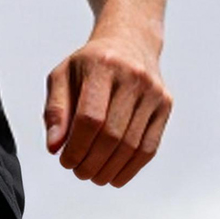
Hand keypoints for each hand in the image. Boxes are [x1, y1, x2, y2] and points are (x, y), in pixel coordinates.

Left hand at [43, 29, 172, 186]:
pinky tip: (114, 177)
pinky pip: (149, 147)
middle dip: (90, 163)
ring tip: (93, 175)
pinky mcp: (165, 104)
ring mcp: (153, 91)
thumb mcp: (62, 77)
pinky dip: (130, 168)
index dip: (76, 148)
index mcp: (102, 65)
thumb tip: (54, 147)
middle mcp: (133, 76)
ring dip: (108, 170)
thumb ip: (55, 111)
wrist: (129, 41)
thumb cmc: (90, 65)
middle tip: (79, 171)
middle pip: (111, 135)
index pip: (90, 119)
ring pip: (130, 145)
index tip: (66, 161)